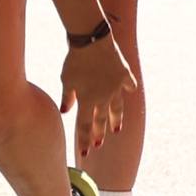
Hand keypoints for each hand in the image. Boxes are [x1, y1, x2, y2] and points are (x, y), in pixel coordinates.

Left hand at [59, 35, 136, 158]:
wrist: (92, 41)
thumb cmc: (75, 60)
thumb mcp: (66, 79)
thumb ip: (67, 97)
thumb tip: (66, 112)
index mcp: (88, 99)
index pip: (84, 125)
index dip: (84, 140)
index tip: (84, 153)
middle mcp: (104, 96)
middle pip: (101, 119)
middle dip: (99, 133)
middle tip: (99, 145)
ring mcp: (116, 86)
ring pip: (116, 107)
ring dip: (115, 119)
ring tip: (117, 129)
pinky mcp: (124, 74)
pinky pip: (128, 84)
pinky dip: (128, 88)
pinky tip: (129, 92)